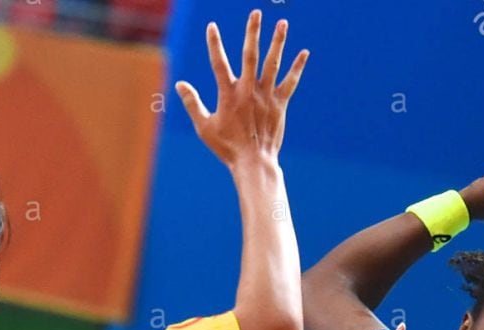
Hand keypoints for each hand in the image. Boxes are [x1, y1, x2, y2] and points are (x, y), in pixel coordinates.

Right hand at [175, 11, 308, 168]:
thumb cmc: (227, 147)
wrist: (253, 161)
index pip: (218, 63)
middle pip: (250, 55)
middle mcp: (248, 90)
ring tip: (283, 23)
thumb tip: (180, 84)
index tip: (211, 26)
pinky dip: (297, 68)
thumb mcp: (204, 126)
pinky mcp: (280, 104)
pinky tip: (304, 53)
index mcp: (228, 94)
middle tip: (256, 13)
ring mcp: (266, 96)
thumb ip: (192, 103)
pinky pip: (290, 82)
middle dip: (252, 32)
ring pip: (272, 63)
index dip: (214, 44)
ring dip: (278, 42)